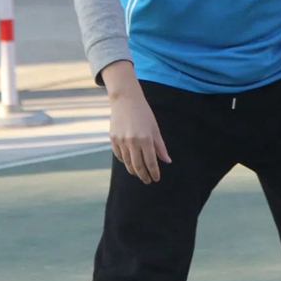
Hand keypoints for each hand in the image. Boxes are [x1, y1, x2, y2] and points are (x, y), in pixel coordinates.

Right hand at [103, 61, 171, 183]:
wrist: (125, 99)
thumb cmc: (143, 113)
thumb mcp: (155, 128)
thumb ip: (160, 146)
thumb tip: (167, 161)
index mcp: (145, 139)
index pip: (151, 162)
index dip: (154, 173)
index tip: (156, 179)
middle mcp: (132, 142)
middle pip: (138, 166)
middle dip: (144, 176)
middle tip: (148, 181)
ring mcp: (121, 141)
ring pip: (127, 163)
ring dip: (134, 171)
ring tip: (139, 174)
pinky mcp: (113, 139)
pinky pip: (119, 155)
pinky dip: (124, 162)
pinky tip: (129, 163)